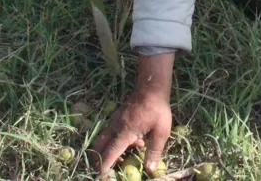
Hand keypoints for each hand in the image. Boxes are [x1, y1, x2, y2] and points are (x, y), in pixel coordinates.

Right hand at [92, 53, 174, 174]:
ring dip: (106, 152)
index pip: (109, 154)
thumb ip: (154, 151)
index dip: (104, 168)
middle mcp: (114, 128)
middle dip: (99, 161)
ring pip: (102, 140)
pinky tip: (133, 144)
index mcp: (125, 132)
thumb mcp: (161, 131)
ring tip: (121, 161)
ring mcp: (113, 122)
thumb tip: (150, 169)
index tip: (101, 178)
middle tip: (106, 172)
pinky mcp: (115, 119)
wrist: (151, 88)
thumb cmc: (158, 110)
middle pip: (99, 147)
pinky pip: (108, 134)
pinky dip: (113, 144)